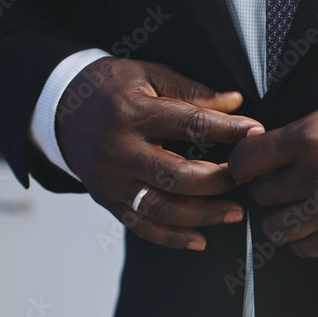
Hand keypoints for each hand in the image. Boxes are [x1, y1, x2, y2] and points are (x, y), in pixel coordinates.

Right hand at [56, 57, 263, 250]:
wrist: (60, 106)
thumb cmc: (113, 87)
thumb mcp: (149, 74)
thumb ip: (192, 91)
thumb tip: (236, 103)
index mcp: (133, 112)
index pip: (189, 123)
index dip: (228, 130)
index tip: (256, 133)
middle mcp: (119, 150)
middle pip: (176, 174)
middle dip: (219, 180)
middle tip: (249, 177)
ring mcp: (111, 179)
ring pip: (161, 207)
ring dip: (202, 215)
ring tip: (235, 213)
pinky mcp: (106, 199)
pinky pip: (140, 225)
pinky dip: (171, 238)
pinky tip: (200, 241)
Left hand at [228, 85, 317, 257]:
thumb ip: (299, 131)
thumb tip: (268, 147)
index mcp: (308, 138)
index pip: (247, 160)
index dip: (241, 164)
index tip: (246, 167)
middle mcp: (315, 175)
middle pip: (262, 194)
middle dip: (265, 189)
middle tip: (276, 184)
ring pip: (279, 228)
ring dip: (279, 219)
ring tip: (290, 210)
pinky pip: (308, 249)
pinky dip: (302, 240)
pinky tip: (310, 227)